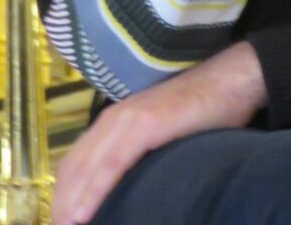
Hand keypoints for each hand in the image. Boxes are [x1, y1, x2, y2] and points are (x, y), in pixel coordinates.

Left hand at [51, 42, 266, 224]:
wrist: (231, 80)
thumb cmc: (201, 112)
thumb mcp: (160, 135)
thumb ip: (139, 155)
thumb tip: (129, 191)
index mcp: (113, 121)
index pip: (74, 163)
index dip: (62, 196)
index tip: (59, 224)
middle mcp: (113, 119)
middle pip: (72, 169)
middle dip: (61, 205)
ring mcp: (128, 120)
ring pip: (86, 168)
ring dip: (69, 203)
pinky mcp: (145, 125)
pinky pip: (111, 164)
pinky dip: (93, 191)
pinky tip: (81, 215)